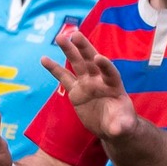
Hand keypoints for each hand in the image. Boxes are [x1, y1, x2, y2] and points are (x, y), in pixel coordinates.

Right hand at [41, 25, 138, 139]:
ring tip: (60, 37)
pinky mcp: (76, 90)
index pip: (110, 72)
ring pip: (77, 64)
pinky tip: (44, 59)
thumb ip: (121, 125)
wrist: (111, 125)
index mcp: (114, 85)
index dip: (105, 65)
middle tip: (76, 35)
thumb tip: (117, 130)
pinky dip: (54, 68)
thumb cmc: (121, 123)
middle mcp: (99, 80)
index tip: (98, 58)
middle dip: (85, 48)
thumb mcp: (123, 126)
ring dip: (69, 50)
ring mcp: (87, 83)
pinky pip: (63, 77)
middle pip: (91, 61)